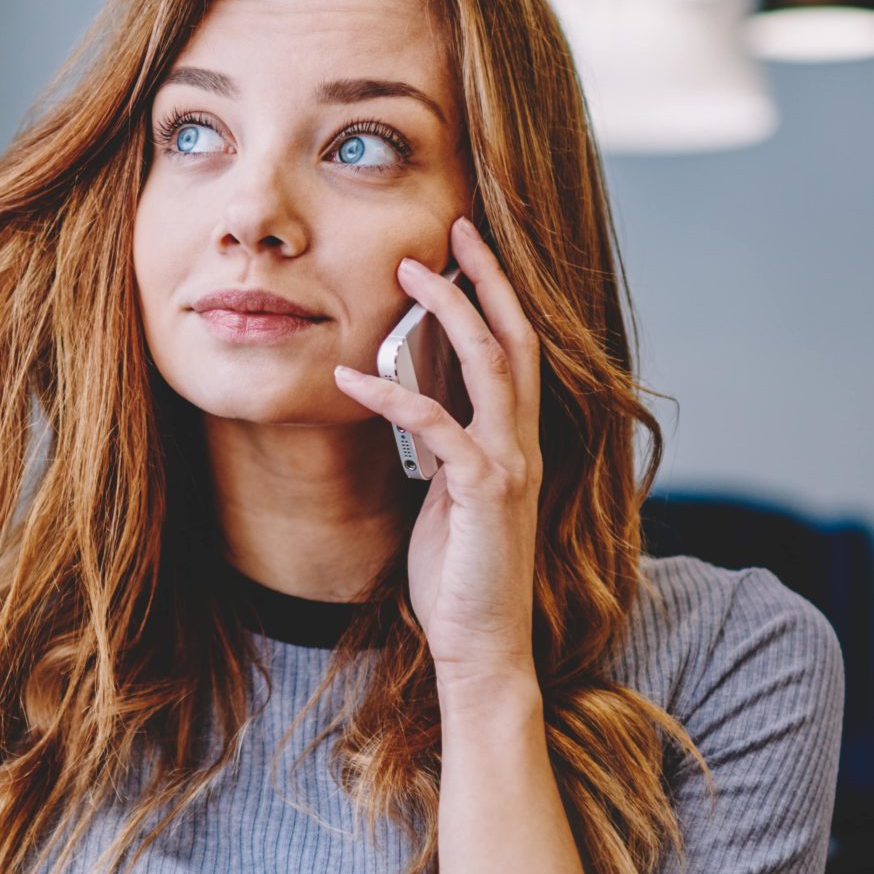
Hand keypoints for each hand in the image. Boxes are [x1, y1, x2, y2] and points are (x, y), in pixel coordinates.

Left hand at [331, 215, 542, 685]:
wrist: (482, 647)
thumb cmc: (459, 574)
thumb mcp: (449, 493)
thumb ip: (443, 444)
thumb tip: (412, 394)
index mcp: (516, 440)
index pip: (518, 347)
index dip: (496, 292)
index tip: (464, 246)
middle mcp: (525, 443)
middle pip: (517, 336)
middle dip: (485, 277)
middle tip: (452, 226)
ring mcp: (510, 465)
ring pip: (491, 365)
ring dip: (450, 312)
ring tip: (410, 272)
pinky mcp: (486, 494)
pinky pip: (436, 427)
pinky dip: (392, 394)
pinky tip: (349, 375)